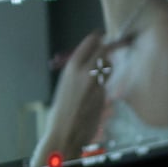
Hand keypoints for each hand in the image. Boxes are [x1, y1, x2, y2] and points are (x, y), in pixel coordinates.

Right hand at [32, 29, 109, 166]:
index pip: (90, 44)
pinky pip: (106, 83)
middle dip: (105, 51)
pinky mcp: (105, 95)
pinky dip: (103, 84)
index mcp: (72, 67)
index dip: (97, 39)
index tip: (100, 35)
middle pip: (103, 52)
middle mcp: (86, 73)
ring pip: (107, 68)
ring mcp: (98, 83)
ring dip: (106, 67)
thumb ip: (76, 73)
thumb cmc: (60, 111)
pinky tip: (95, 92)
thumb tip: (88, 65)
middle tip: (107, 50)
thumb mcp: (64, 86)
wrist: (66, 131)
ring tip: (98, 73)